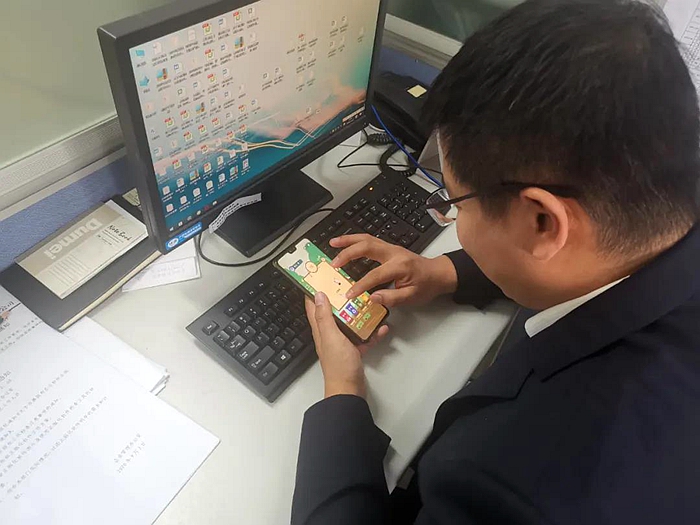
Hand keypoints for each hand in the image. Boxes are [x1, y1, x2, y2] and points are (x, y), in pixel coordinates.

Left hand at [305, 292, 388, 398]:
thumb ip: (324, 316)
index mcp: (321, 330)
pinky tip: (381, 328)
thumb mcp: (331, 336)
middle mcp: (330, 335)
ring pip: (350, 323)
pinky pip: (364, 338)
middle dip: (341, 299)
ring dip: (359, 314)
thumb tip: (318, 295)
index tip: (321, 278)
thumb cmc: (339, 366)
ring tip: (369, 304)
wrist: (350, 390)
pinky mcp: (355, 351)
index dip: (314, 291)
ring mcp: (343, 343)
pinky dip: (372, 332)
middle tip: (350, 286)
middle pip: (334, 312)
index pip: (314, 306)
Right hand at [330, 234, 458, 306]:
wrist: (438, 274)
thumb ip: (393, 298)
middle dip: (348, 253)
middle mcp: (394, 253)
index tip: (349, 294)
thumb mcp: (412, 297)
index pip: (375, 275)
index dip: (360, 285)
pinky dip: (355, 240)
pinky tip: (346, 243)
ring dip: (348, 240)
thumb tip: (373, 298)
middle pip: (367, 246)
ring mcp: (391, 248)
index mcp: (399, 266)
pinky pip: (369, 240)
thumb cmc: (427, 285)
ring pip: (366, 238)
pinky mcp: (388, 248)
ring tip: (333, 243)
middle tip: (333, 262)